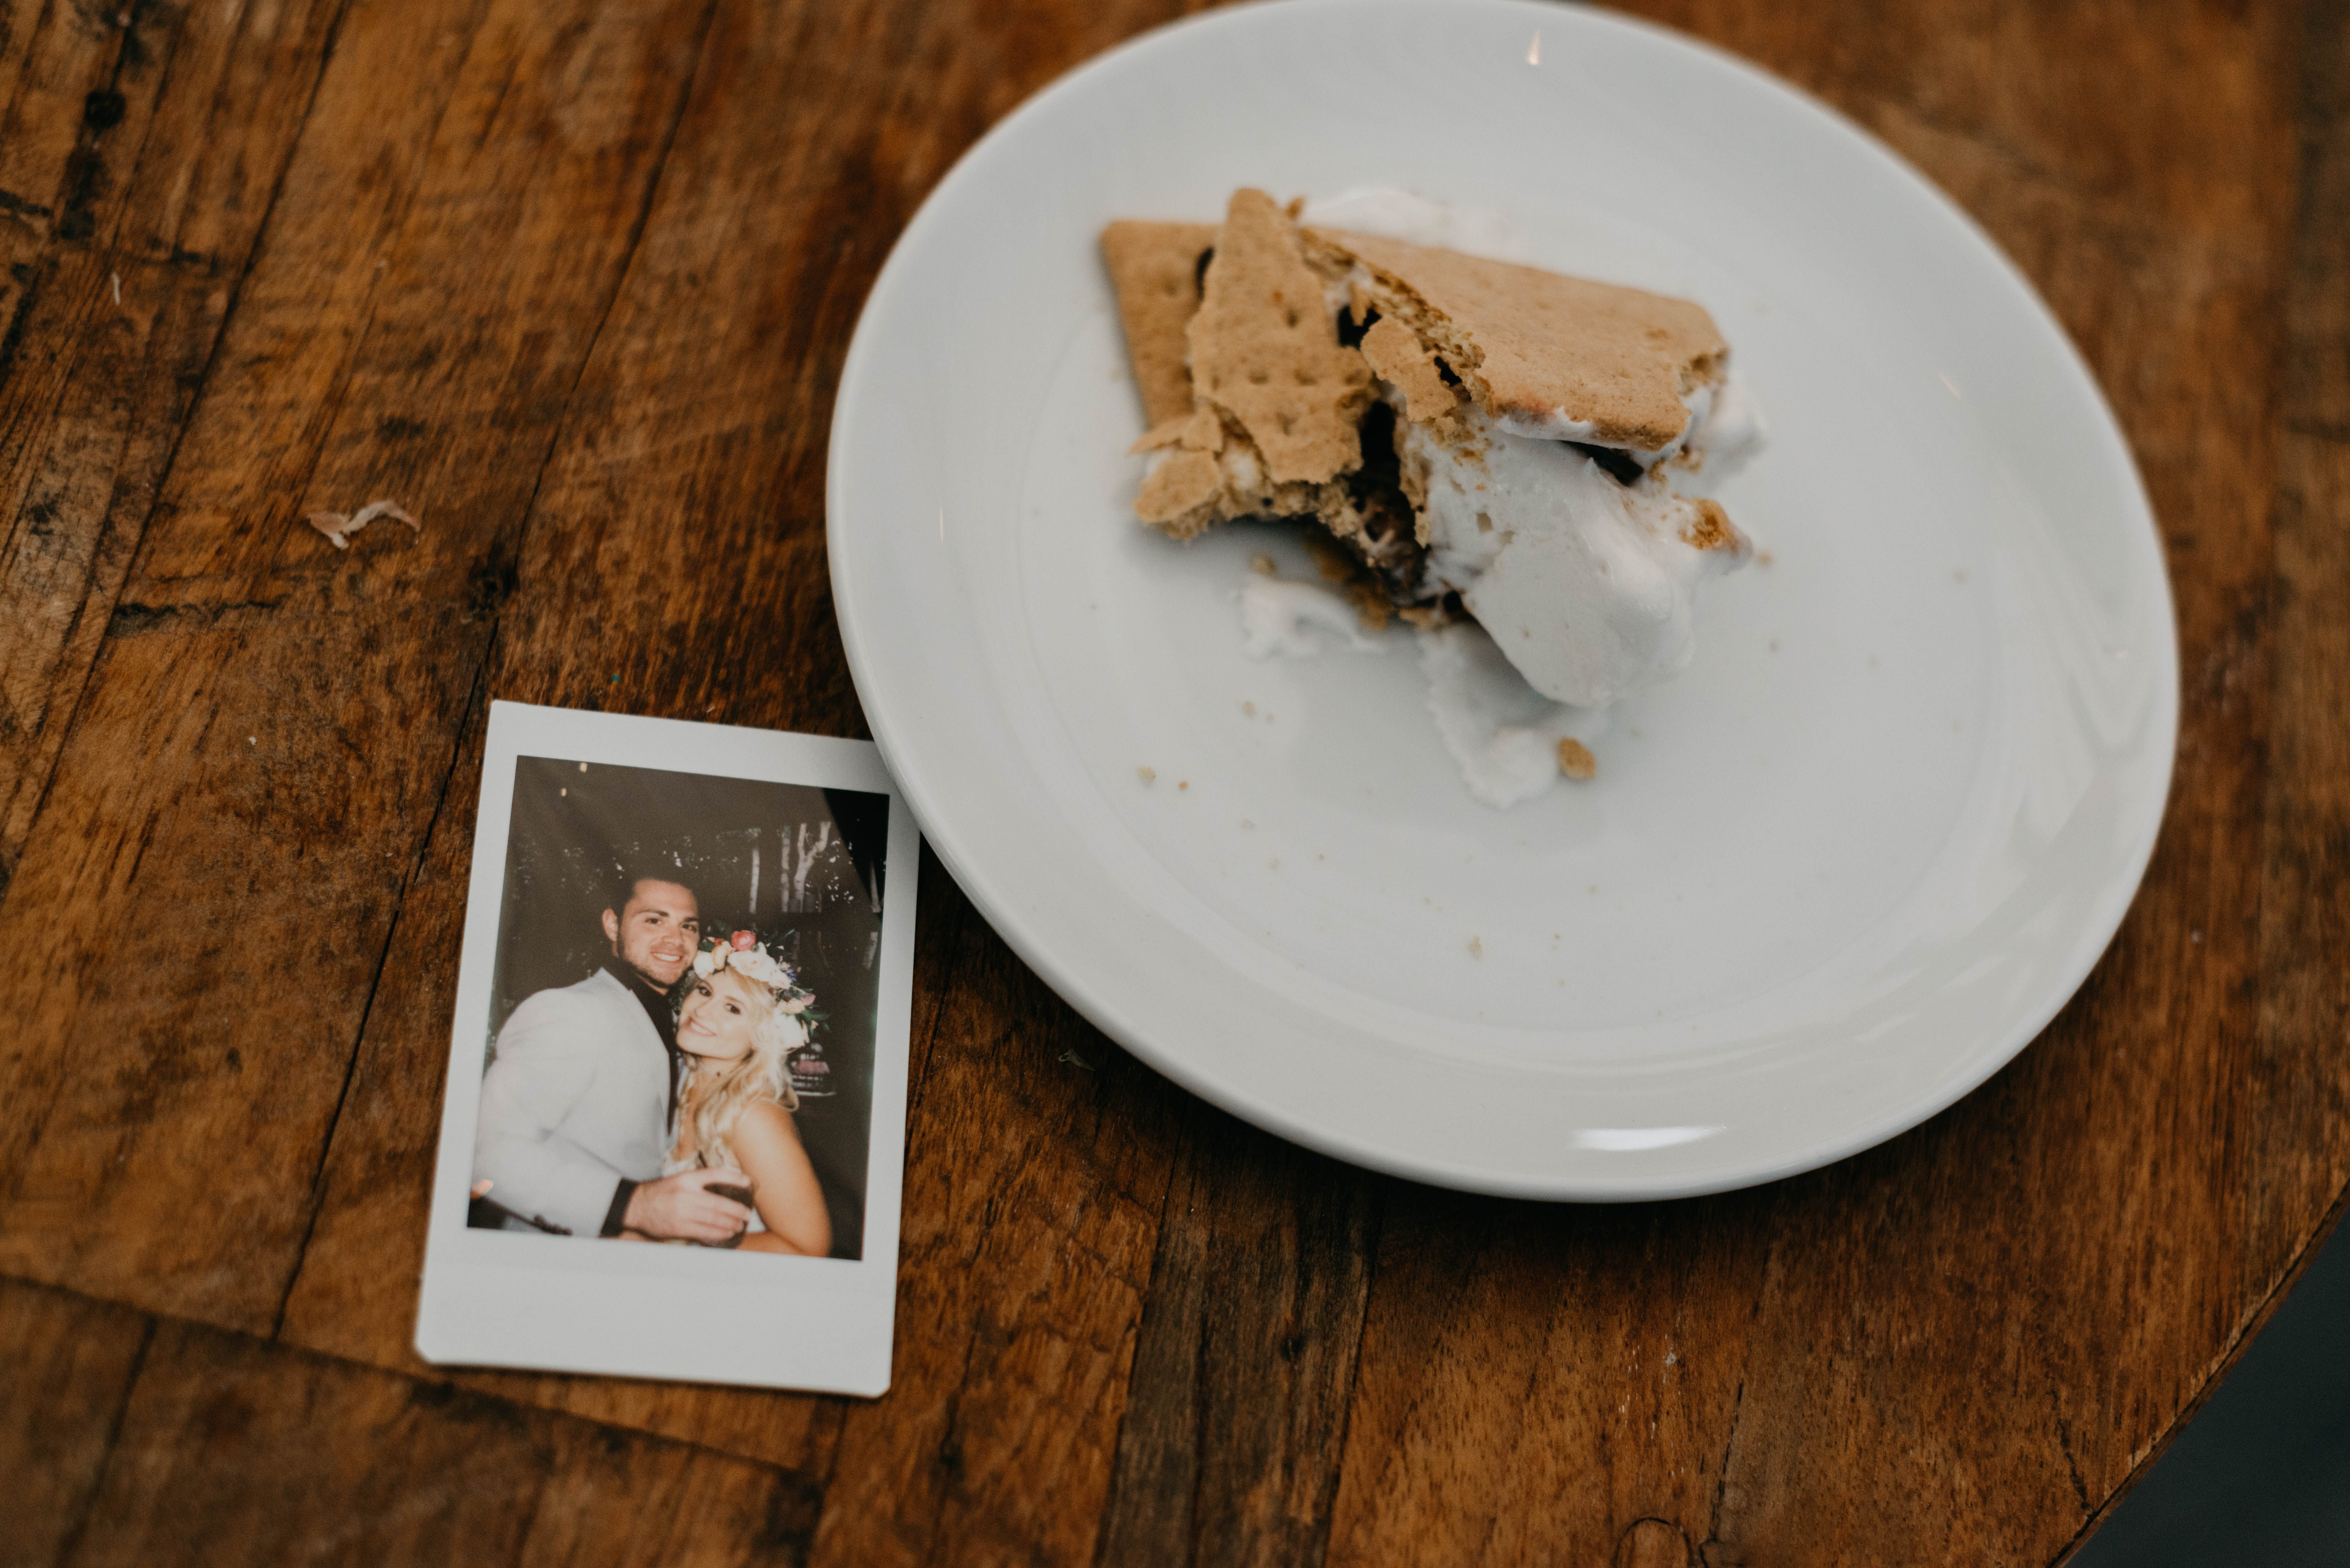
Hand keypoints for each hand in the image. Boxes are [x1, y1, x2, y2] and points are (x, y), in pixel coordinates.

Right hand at [621, 1168, 752, 1243]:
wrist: (637, 1206)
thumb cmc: (661, 1192)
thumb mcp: (679, 1179)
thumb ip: (699, 1182)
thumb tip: (725, 1187)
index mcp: (686, 1178)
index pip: (715, 1174)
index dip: (734, 1177)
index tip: (748, 1181)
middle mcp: (685, 1194)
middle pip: (718, 1202)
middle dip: (737, 1210)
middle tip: (747, 1214)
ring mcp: (681, 1212)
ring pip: (713, 1219)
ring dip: (730, 1223)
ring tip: (740, 1225)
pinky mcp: (678, 1227)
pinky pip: (703, 1232)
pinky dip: (718, 1233)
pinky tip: (727, 1233)